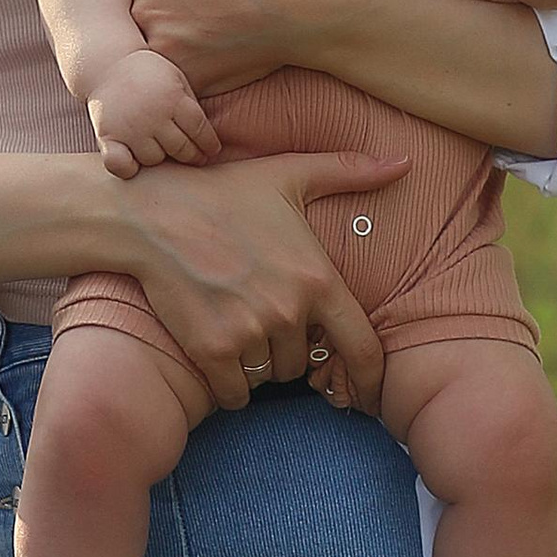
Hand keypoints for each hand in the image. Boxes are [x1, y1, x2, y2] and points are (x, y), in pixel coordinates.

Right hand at [87, 49, 221, 181]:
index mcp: (172, 98)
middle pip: (181, 148)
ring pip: (154, 159)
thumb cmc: (149, 73)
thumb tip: (209, 136)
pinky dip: (128, 169)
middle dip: (193, 155)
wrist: (107, 65)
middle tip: (197, 157)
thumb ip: (191, 104)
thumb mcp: (177, 78)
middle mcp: (152, 116)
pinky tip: (134, 162)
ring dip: (160, 156)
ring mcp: (129, 128)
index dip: (209, 143)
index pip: (199, 130)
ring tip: (162, 148)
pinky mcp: (108, 137)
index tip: (212, 149)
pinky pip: (120, 165)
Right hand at [111, 150, 405, 415]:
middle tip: (261, 317)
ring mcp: (249, 333)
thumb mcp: (288, 175)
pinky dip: (229, 383)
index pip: (363, 349)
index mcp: (317, 277)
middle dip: (287, 347)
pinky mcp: (211, 350)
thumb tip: (404, 163)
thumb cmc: (222, 194)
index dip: (369, 380)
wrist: (151, 214)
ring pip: (269, 376)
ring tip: (235, 322)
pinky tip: (218, 353)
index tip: (364, 394)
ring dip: (257, 362)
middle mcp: (288, 311)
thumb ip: (348, 172)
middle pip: (303, 362)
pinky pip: (236, 393)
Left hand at [119, 0, 337, 91]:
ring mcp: (163, 46)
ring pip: (160, 41)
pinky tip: (221, 52)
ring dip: (181, 37)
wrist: (307, 4)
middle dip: (176, 6)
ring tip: (221, 29)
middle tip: (219, 4)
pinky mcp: (184, 77)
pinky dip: (191, 67)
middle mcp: (145, 7)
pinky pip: (174, 76)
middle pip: (150, 8)